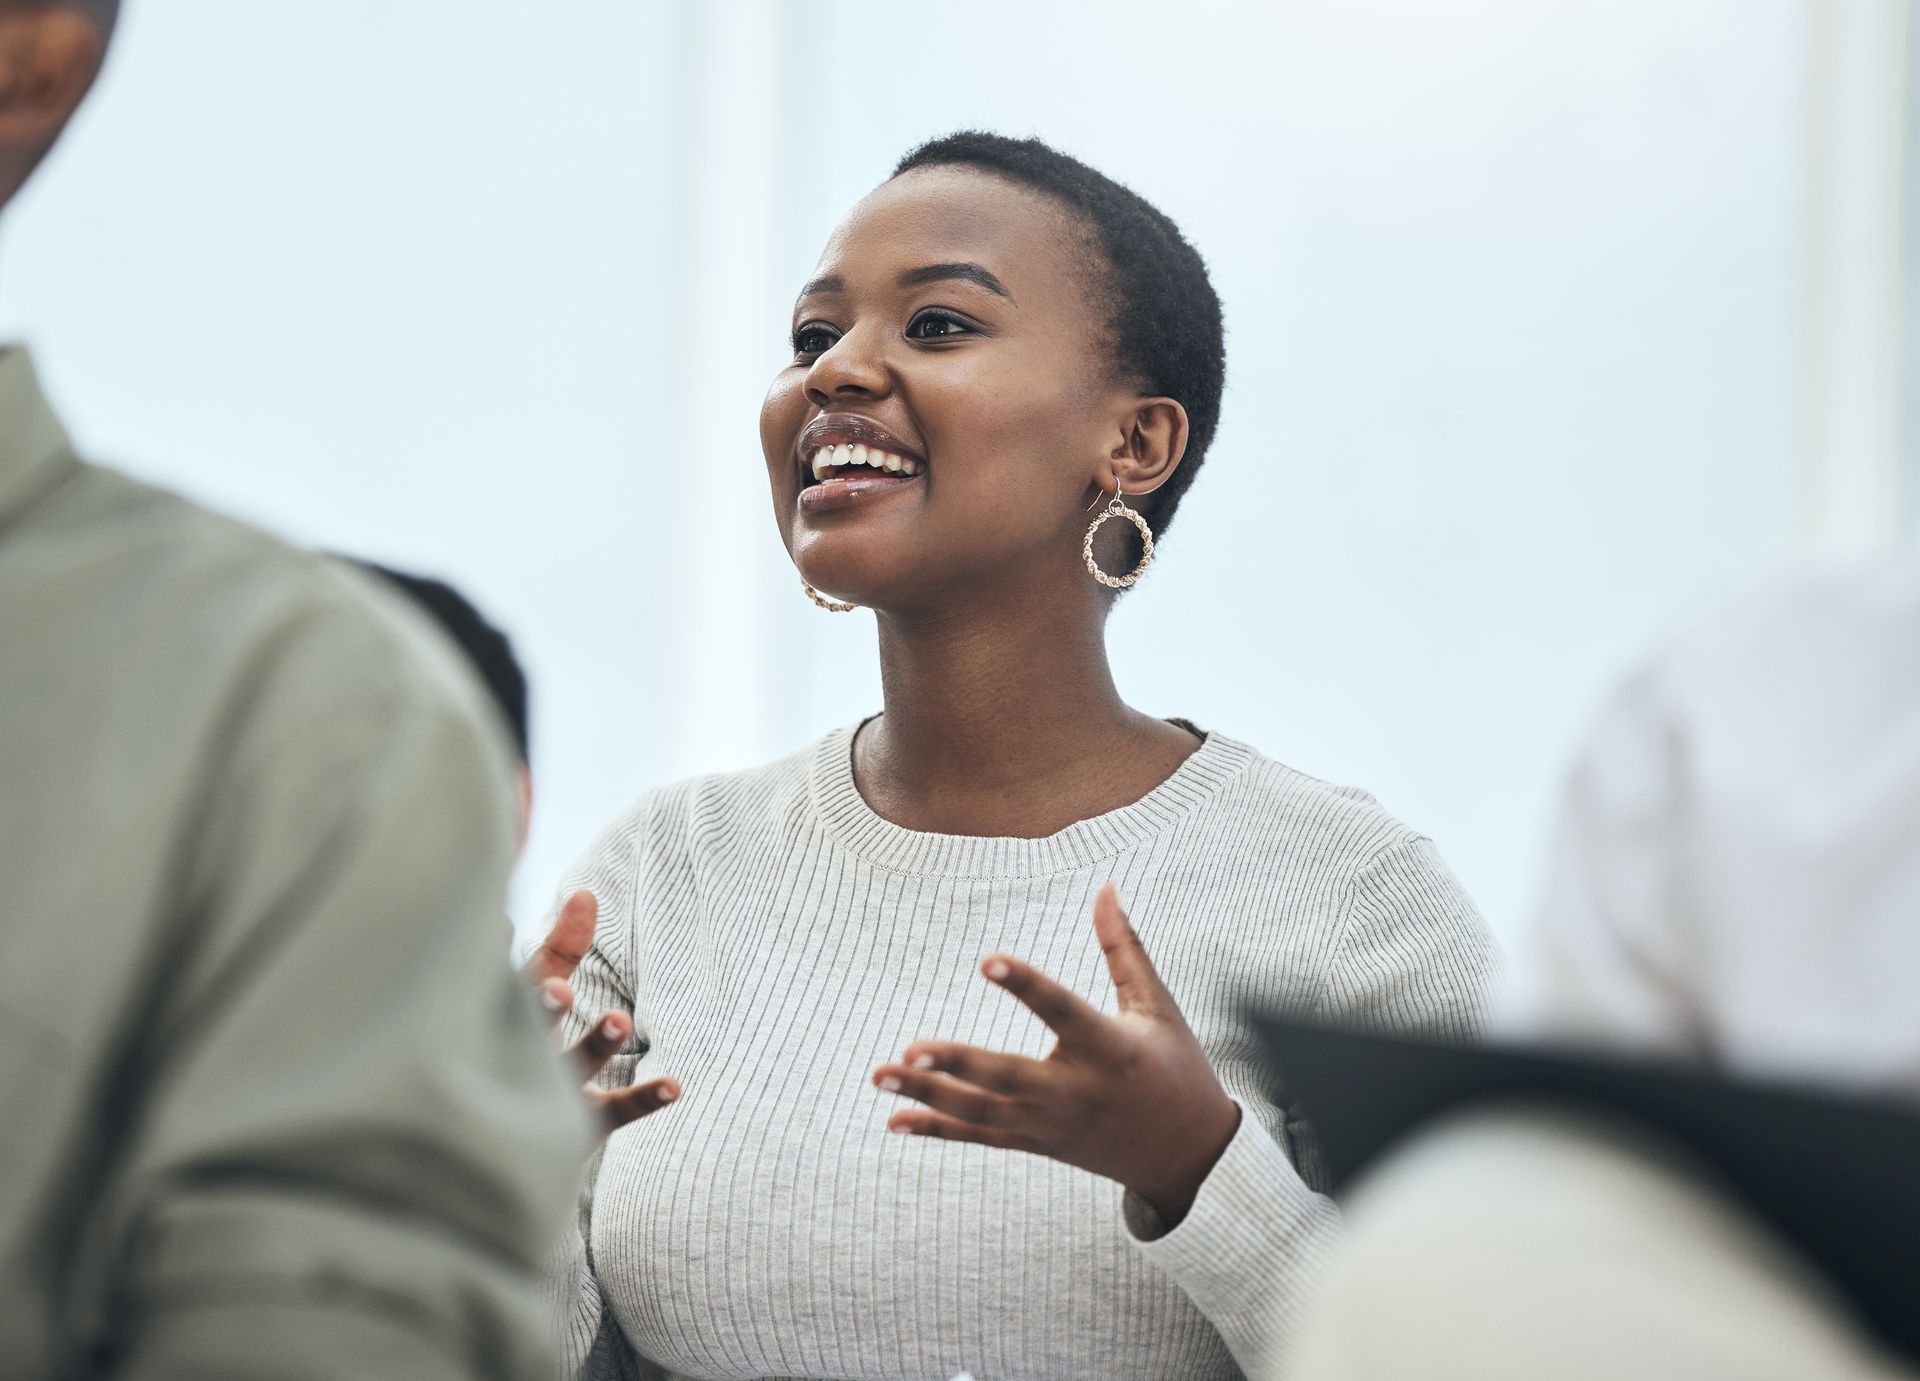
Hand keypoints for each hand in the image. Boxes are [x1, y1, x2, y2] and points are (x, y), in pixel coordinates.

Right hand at [522, 889, 679, 1136]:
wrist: (500, 1145)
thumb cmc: (524, 1051)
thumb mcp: (537, 998)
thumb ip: (558, 951)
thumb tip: (579, 897)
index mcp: (509, 1020)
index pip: (525, 981)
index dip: (542, 953)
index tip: (558, 915)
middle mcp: (523, 1056)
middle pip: (533, 1030)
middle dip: (544, 1008)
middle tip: (559, 989)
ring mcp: (551, 1095)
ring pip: (573, 1069)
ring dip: (595, 1044)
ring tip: (620, 1020)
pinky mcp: (582, 1126)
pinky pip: (614, 1112)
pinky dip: (644, 1099)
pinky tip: (676, 1086)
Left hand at [872, 882, 1239, 1225]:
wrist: (1190, 1157)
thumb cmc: (1176, 1066)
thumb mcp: (1157, 1006)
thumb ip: (1124, 947)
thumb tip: (1106, 884)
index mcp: (1112, 1049)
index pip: (1063, 1012)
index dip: (1026, 986)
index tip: (986, 960)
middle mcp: (1077, 1093)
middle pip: (1009, 1078)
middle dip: (958, 1065)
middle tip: (909, 1048)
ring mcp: (1053, 1126)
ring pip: (983, 1113)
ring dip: (929, 1096)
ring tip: (880, 1073)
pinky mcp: (1037, 1145)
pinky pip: (980, 1138)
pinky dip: (936, 1130)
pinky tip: (893, 1120)